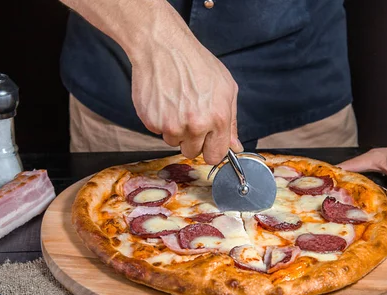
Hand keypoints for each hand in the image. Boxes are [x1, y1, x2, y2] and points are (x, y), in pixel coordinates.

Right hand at [130, 36, 242, 164]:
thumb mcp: (226, 88)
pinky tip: (165, 101)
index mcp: (217, 118)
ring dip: (176, 130)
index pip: (215, 156)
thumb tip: (235, 146)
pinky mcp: (151, 122)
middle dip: (193, 140)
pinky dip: (160, 121)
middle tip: (190, 117)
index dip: (211, 150)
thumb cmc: (196, 63)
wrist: (163, 47)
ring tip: (177, 105)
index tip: (208, 143)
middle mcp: (195, 125)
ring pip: (174, 142)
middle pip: (193, 152)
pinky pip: (158, 132)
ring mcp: (171, 125)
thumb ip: (232, 122)